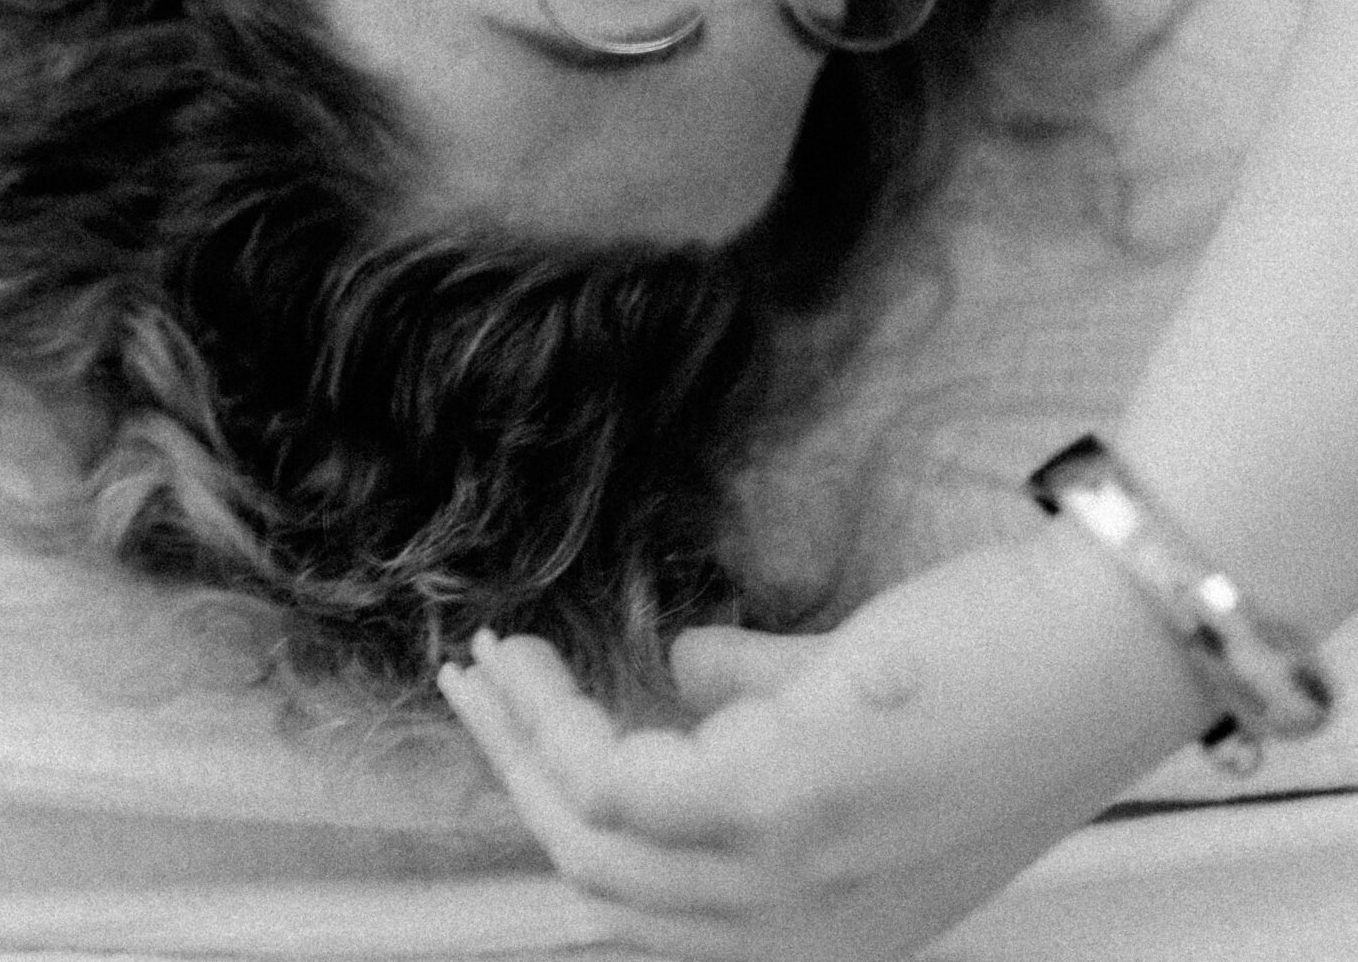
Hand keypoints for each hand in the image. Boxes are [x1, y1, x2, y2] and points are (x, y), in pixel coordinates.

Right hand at [441, 532, 1203, 959]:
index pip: (656, 910)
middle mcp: (801, 933)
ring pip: (592, 840)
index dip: (566, 820)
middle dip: (515, 777)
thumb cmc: (1010, 669)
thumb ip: (764, 705)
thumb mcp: (867, 713)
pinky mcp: (786, 803)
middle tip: (470, 686)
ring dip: (520, 741)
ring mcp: (791, 878)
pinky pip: (620, 785)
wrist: (1107, 645)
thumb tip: (676, 671)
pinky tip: (539, 657)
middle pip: (601, 885)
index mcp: (827, 932)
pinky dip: (559, 721)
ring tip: (490, 659)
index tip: (516, 728)